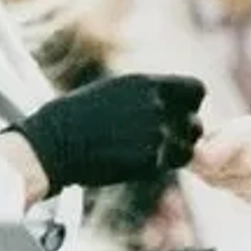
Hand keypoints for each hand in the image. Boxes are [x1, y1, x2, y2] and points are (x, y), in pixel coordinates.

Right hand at [11, 74, 204, 195]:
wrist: (53, 144)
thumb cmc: (78, 117)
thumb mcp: (115, 90)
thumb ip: (147, 94)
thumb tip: (170, 99)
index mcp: (147, 84)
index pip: (197, 90)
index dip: (190, 105)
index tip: (177, 114)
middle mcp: (156, 106)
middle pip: (195, 122)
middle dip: (185, 133)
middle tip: (165, 140)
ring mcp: (154, 134)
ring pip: (188, 148)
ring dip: (176, 152)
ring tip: (152, 153)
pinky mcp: (148, 161)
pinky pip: (170, 165)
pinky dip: (160, 166)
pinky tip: (138, 163)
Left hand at [191, 112, 250, 203]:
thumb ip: (222, 135)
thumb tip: (199, 146)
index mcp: (240, 145)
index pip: (197, 158)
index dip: (192, 151)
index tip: (196, 145)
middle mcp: (242, 171)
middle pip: (204, 172)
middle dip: (205, 161)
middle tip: (218, 148)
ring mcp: (249, 189)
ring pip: (218, 183)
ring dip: (220, 171)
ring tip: (242, 156)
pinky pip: (234, 191)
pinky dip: (235, 181)